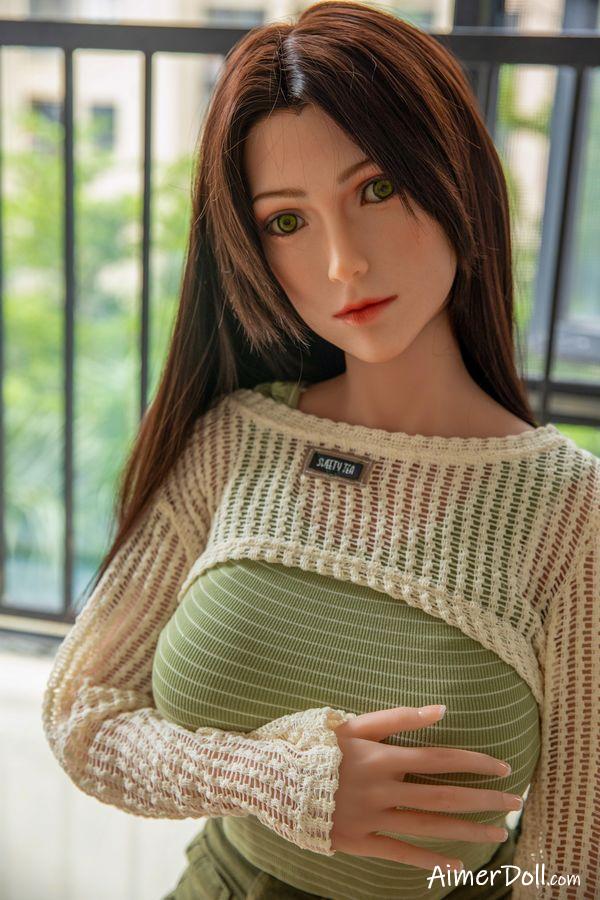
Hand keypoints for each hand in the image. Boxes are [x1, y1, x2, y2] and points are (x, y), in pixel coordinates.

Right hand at [331, 704, 517, 871]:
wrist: (270, 777)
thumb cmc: (313, 744)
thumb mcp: (352, 723)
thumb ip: (397, 717)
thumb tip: (441, 710)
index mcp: (381, 756)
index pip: (440, 758)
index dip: (474, 762)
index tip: (503, 767)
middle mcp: (381, 789)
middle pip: (443, 795)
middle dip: (482, 799)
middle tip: (515, 803)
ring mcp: (370, 818)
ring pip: (428, 826)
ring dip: (466, 830)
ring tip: (497, 833)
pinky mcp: (357, 842)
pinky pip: (399, 853)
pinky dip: (428, 860)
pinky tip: (455, 866)